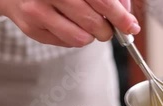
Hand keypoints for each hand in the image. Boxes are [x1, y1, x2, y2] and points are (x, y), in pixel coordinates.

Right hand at [0, 0, 139, 46]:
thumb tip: (126, 14)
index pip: (102, 1)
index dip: (120, 17)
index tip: (131, 26)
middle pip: (93, 23)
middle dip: (107, 30)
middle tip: (107, 28)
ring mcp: (38, 11)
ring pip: (81, 38)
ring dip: (91, 36)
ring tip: (85, 25)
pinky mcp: (32, 29)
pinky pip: (66, 43)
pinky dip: (74, 38)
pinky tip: (67, 25)